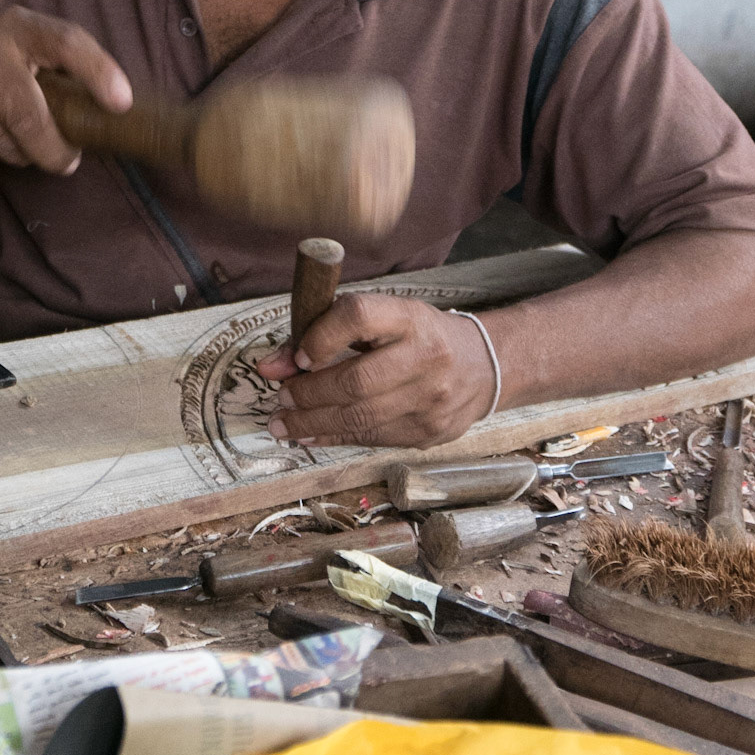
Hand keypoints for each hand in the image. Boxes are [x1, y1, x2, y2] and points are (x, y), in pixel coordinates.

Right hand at [0, 7, 131, 171]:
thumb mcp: (25, 52)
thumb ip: (62, 72)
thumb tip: (115, 115)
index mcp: (20, 26)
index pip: (65, 41)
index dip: (97, 71)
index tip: (121, 103)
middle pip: (28, 116)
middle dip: (53, 151)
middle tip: (67, 162)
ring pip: (2, 141)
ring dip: (17, 153)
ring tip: (10, 134)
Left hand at [257, 292, 498, 447]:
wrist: (484, 368)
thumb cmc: (420, 337)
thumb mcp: (383, 319)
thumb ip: (326, 333)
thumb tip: (270, 366)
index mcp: (411, 318)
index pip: (358, 316)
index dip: (320, 337)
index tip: (298, 357)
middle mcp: (426, 357)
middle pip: (354, 381)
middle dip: (307, 394)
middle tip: (280, 399)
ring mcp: (430, 400)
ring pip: (359, 419)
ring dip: (311, 424)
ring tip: (282, 424)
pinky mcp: (428, 432)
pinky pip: (370, 439)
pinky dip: (333, 438)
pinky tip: (310, 435)